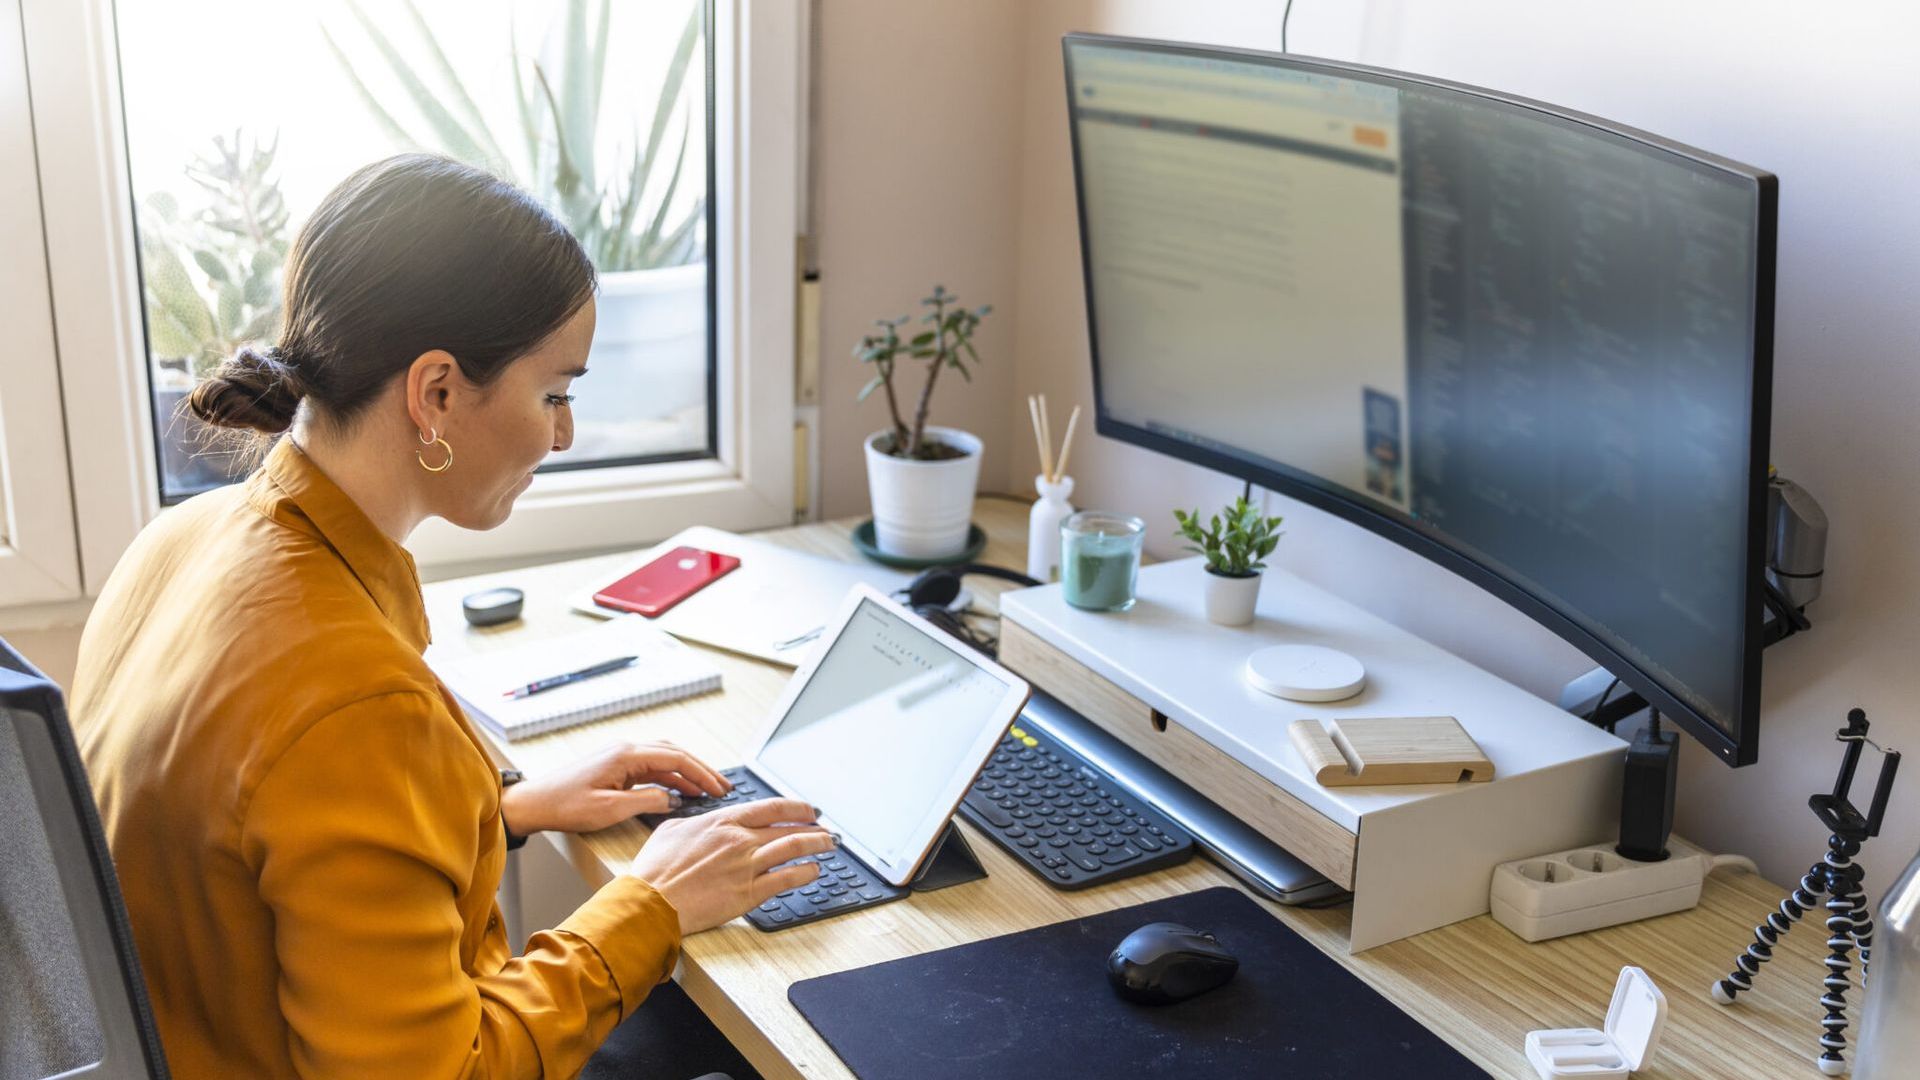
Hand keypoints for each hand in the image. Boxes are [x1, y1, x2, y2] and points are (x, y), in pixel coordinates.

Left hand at [498, 741, 732, 835]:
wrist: (534, 803)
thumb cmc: (565, 806)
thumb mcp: (610, 809)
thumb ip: (647, 802)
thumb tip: (673, 799)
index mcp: (626, 755)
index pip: (675, 758)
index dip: (700, 773)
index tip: (718, 787)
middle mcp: (625, 750)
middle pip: (673, 753)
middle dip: (700, 770)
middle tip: (721, 786)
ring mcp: (620, 757)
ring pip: (663, 758)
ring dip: (686, 772)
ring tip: (706, 789)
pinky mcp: (615, 766)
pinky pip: (650, 767)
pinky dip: (669, 776)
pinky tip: (678, 790)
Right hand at [630, 798, 835, 934]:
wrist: (650, 903)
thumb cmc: (654, 870)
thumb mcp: (671, 831)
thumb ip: (694, 822)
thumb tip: (701, 820)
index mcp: (722, 822)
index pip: (771, 808)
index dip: (795, 808)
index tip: (808, 810)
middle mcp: (739, 840)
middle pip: (787, 828)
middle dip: (812, 827)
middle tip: (825, 829)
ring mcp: (746, 866)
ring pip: (793, 848)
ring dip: (817, 845)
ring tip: (829, 845)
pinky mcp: (748, 893)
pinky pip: (786, 878)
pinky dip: (805, 872)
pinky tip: (813, 870)